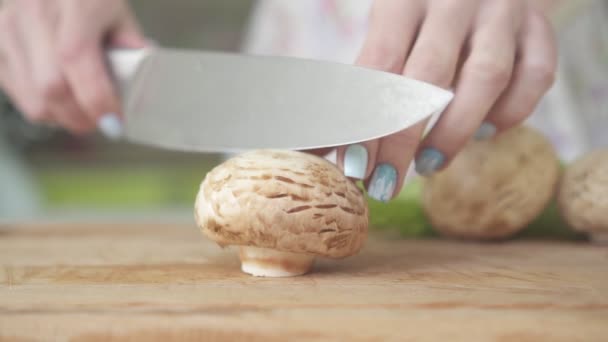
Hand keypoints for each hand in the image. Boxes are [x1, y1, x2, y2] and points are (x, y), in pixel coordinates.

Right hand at [0, 0, 144, 134]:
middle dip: (81, 116)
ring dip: (63, 118)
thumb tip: (139, 90)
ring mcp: (9, 29)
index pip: (76, 57)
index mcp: (74, 3)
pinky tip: (60, 101)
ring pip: (33, 99)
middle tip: (101, 122)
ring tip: (82, 112)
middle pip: (51, 86)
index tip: (115, 121)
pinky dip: (43, 109)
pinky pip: (18, 95)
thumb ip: (132, 50)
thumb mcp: (119, 15)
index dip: (96, 98)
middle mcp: (35, 13)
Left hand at [338, 0, 556, 201]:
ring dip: (456, 131)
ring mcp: (502, 10)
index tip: (353, 167)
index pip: (380, 64)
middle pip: (428, 76)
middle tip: (383, 184)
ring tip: (428, 167)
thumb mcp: (386, 30)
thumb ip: (361, 83)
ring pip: (488, 77)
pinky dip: (513, 112)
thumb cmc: (418, 12)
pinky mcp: (538, 23)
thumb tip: (320, 147)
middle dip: (403, 139)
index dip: (366, 120)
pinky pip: (537, 74)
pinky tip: (487, 132)